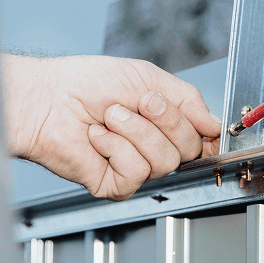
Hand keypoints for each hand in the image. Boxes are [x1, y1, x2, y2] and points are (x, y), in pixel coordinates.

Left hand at [3, 55, 221, 200]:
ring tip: (111, 117)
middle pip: (189, 148)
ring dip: (135, 131)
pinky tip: (97, 137)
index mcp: (165, 124)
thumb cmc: (87, 83)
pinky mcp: (115, 185)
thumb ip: (188, 99)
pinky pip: (136, 171)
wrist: (48, 97)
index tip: (196, 118)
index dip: (204, 130)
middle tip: (139, 102)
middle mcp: (153, 148)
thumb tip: (214, 124)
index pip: (203, 137)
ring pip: (164, 161)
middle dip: (165, 120)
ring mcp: (135, 168)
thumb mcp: (149, 78)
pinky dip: (115, 147)